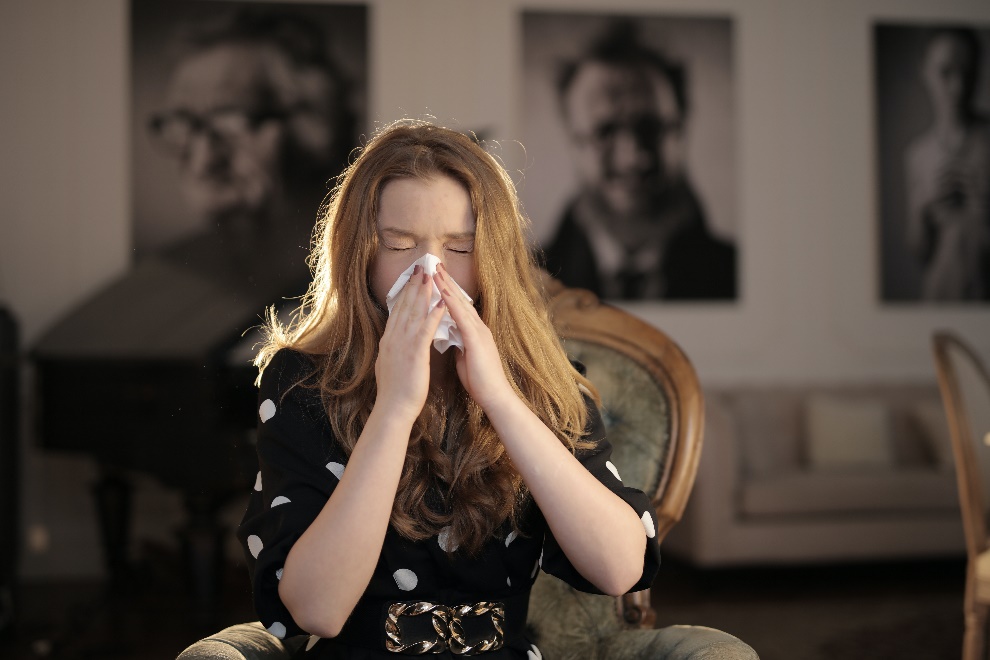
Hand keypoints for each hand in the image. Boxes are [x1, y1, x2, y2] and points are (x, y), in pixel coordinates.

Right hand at [375, 266, 447, 423]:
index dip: (406, 294)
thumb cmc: (395, 392)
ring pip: (414, 312)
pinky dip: (433, 314)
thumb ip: (394, 351)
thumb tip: (395, 343)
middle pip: (404, 306)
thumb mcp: (390, 365)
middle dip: (414, 286)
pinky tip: (441, 302)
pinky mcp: (415, 353)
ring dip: (423, 293)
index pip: (398, 312)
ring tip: (431, 276)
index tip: (412, 279)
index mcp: (389, 341)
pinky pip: (425, 329)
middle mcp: (394, 338)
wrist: (393, 408)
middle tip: (421, 268)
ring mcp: (403, 344)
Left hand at [433, 264, 513, 409]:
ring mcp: (479, 332)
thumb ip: (459, 343)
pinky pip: (462, 318)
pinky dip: (451, 304)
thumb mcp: (466, 357)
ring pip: (461, 304)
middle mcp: (478, 327)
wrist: (495, 396)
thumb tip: (450, 335)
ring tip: (435, 270)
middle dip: (446, 281)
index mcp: (474, 332)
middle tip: (434, 264)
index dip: (448, 291)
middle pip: (460, 299)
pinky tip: (442, 293)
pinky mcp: (477, 340)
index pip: (459, 306)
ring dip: (447, 286)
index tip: (436, 277)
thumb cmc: (480, 381)